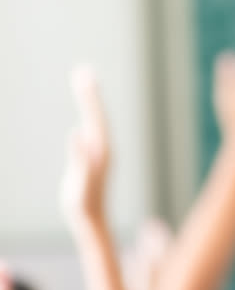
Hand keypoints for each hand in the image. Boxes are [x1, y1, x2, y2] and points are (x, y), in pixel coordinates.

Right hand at [61, 66, 111, 225]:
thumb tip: (77, 134)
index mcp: (100, 149)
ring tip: (84, 83)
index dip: (89, 97)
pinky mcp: (92, 159)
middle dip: (89, 93)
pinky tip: (85, 119)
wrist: (90, 219)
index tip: (84, 76)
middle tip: (83, 70)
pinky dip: (87, 119)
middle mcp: (102, 147)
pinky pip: (91, 132)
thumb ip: (80, 159)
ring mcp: (98, 152)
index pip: (96, 116)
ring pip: (95, 122)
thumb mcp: (80, 182)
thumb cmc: (84, 203)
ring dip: (89, 103)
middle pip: (97, 114)